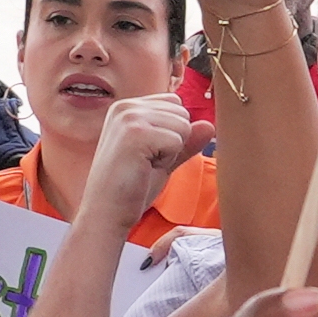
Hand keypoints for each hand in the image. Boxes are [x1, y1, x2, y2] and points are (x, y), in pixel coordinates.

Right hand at [85, 93, 201, 232]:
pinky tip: (143, 169)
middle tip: (146, 162)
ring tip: (144, 165)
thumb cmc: (132, 188)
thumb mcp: (164, 159)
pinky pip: (177, 141)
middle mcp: (126, 106)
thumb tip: (209, 125)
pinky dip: (167, 161)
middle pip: (182, 113)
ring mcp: (129, 118)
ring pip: (183, 126)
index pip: (176, 104)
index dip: (171, 133)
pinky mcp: (135, 133)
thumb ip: (186, 140)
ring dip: (170, 152)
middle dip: (174, 142)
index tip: (148, 153)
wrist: (107, 212)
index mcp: (128, 107)